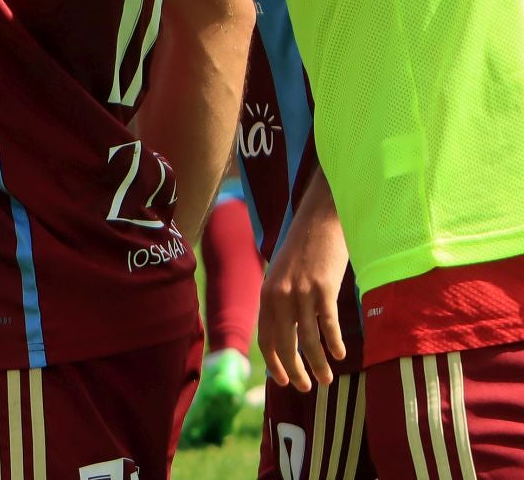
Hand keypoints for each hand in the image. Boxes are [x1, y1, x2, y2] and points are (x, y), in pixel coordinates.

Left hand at [259, 174, 350, 389]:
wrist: (320, 219)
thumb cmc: (304, 248)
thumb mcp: (283, 274)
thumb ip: (282, 299)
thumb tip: (287, 330)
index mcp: (267, 293)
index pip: (265, 337)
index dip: (274, 362)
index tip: (284, 381)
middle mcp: (279, 295)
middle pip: (284, 344)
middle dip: (295, 370)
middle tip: (307, 388)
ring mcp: (301, 292)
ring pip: (307, 340)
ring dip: (318, 365)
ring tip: (327, 380)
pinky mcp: (323, 288)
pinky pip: (328, 325)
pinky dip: (334, 344)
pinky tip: (340, 355)